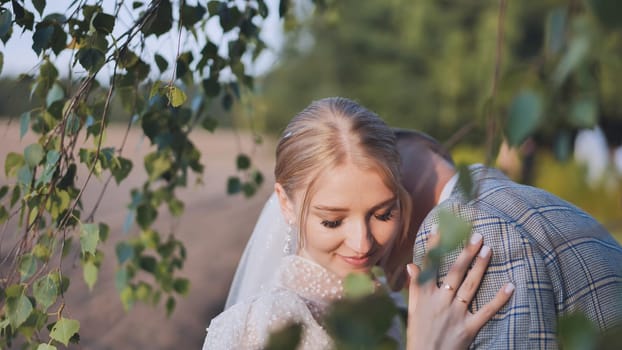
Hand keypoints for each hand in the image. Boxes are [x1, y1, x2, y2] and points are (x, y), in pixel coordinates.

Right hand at [405, 231, 513, 349]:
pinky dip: (499, 299)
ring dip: (480, 267)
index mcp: (425, 295)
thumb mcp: (413, 309)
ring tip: (489, 250)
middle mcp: (440, 301)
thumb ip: (415, 286)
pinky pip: (486, 312)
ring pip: (470, 286)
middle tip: (477, 236)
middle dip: (466, 253)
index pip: (429, 265)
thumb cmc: (418, 334)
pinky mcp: (468, 328)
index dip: (434, 246)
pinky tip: (510, 286)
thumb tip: (411, 265)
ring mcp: (455, 314)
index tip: (440, 228)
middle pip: (454, 272)